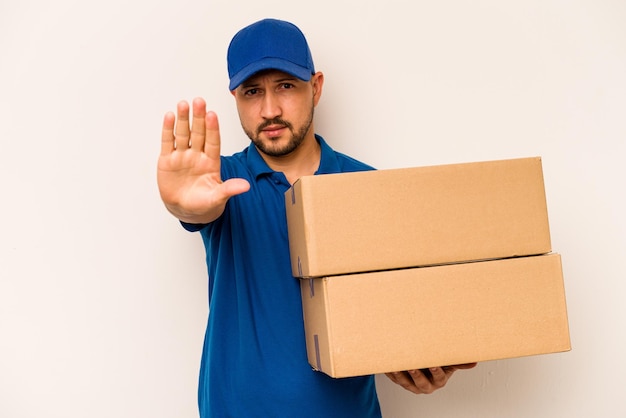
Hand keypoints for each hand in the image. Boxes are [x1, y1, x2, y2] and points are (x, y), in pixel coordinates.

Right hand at [157, 98, 249, 223]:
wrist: (185, 210)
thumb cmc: (204, 204)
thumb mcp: (217, 198)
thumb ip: (229, 190)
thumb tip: (246, 186)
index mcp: (211, 162)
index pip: (213, 142)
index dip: (212, 129)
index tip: (213, 114)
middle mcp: (197, 155)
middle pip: (199, 133)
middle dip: (199, 118)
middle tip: (199, 101)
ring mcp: (182, 156)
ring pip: (183, 134)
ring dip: (183, 119)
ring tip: (183, 104)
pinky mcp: (167, 161)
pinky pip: (168, 142)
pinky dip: (168, 129)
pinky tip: (170, 116)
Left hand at [385, 363, 476, 394]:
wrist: (422, 364)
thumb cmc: (436, 363)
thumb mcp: (447, 363)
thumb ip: (458, 362)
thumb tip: (474, 362)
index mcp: (438, 381)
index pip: (438, 377)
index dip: (435, 371)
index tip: (433, 364)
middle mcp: (425, 386)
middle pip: (420, 382)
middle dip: (416, 374)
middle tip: (412, 366)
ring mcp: (411, 384)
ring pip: (404, 382)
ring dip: (400, 374)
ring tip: (397, 366)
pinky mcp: (399, 380)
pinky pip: (393, 378)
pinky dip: (390, 371)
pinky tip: (388, 364)